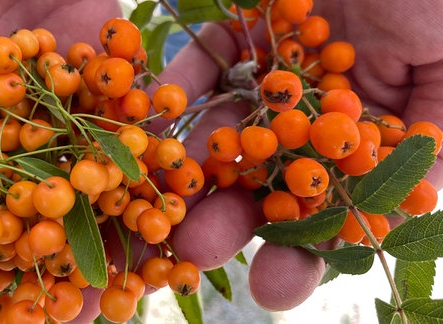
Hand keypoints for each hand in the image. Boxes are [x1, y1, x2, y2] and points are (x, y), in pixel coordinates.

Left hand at [152, 0, 442, 311]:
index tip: (274, 288)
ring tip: (160, 198)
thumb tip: (409, 207)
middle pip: (264, 178)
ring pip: (224, 131)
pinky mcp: (242, 32)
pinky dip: (179, 88)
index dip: (304, 249)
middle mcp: (313, 111)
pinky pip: (204, 65)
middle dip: (229, 218)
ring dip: (189, 167)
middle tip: (192, 249)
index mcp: (364, 130)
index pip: (329, 204)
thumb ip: (431, 133)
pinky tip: (153, 116)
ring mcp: (273, 75)